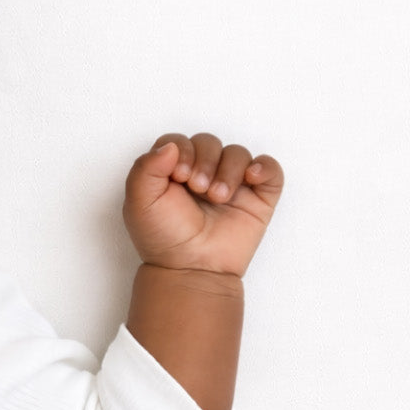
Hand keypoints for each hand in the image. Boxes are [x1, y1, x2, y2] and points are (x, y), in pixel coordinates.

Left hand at [122, 131, 284, 275]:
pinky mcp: (257, 197)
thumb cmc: (165, 239)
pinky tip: (250, 177)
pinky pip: (270, 169)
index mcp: (174, 171)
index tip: (179, 176)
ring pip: (238, 152)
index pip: (181, 141)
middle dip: (205, 160)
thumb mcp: (139, 202)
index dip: (183, 151)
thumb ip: (145, 168)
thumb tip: (172, 146)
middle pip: (209, 142)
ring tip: (218, 197)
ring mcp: (232, 185)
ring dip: (229, 169)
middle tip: (198, 189)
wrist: (191, 269)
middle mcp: (203, 173)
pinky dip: (264, 167)